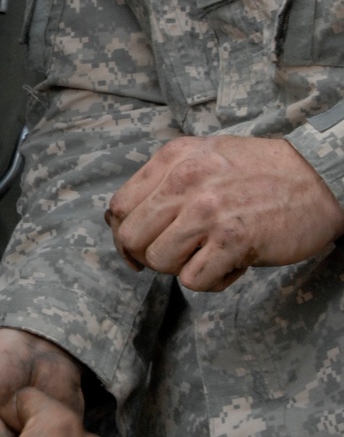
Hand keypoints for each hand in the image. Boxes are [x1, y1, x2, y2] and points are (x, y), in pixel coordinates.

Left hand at [105, 135, 343, 291]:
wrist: (318, 178)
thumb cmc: (260, 172)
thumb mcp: (204, 156)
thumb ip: (164, 180)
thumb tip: (117, 218)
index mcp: (173, 158)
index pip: (118, 207)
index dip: (123, 235)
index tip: (139, 248)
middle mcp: (185, 180)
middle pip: (131, 238)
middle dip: (148, 256)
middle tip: (177, 255)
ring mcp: (208, 211)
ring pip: (158, 261)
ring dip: (181, 268)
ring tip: (209, 254)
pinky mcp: (232, 240)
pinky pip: (192, 281)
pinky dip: (211, 281)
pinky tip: (231, 263)